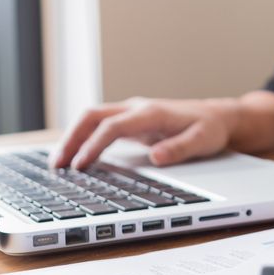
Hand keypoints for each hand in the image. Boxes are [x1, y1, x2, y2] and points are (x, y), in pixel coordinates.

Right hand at [50, 97, 237, 169]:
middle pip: (92, 117)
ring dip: (73, 138)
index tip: (80, 165)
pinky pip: (100, 126)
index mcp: (151, 113)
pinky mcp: (131, 122)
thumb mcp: (202, 141)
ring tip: (58, 164)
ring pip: (92, 119)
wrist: (218, 116)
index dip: (93, 146)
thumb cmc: (210, 129)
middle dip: (71, 139)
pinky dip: (83, 139)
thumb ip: (179, 149)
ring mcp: (132, 113)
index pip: (112, 127)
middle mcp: (136, 109)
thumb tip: (156, 158)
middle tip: (56, 165)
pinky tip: (76, 157)